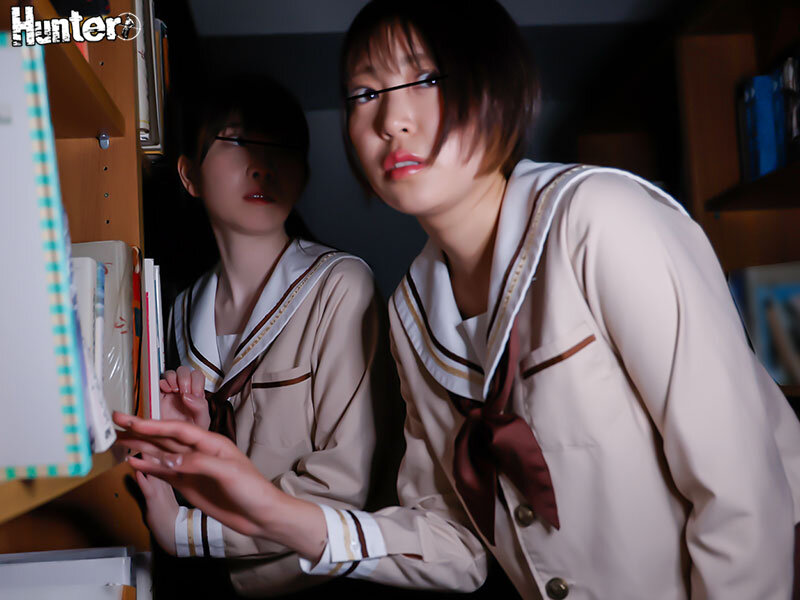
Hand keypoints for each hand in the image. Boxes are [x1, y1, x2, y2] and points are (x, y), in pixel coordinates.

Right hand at [112, 412, 326, 560]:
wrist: (259, 515)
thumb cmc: (251, 488)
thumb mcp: (227, 472)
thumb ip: (197, 463)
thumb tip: (167, 460)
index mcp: (211, 442)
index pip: (178, 430)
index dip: (154, 425)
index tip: (133, 421)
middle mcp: (198, 452)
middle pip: (165, 438)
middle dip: (141, 430)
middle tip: (116, 421)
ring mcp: (191, 468)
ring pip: (160, 454)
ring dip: (140, 446)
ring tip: (118, 439)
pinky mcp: (188, 485)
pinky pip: (164, 473)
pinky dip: (149, 467)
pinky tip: (133, 461)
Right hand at [160, 366, 209, 429]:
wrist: (174, 444)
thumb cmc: (190, 434)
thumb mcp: (202, 421)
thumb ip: (201, 407)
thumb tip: (189, 396)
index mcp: (195, 395)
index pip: (197, 376)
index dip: (196, 382)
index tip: (194, 394)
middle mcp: (183, 391)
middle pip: (184, 371)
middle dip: (184, 379)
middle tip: (183, 392)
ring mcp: (170, 393)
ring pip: (171, 374)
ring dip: (173, 379)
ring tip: (174, 391)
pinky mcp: (158, 396)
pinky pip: (158, 382)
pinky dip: (162, 383)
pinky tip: (166, 391)